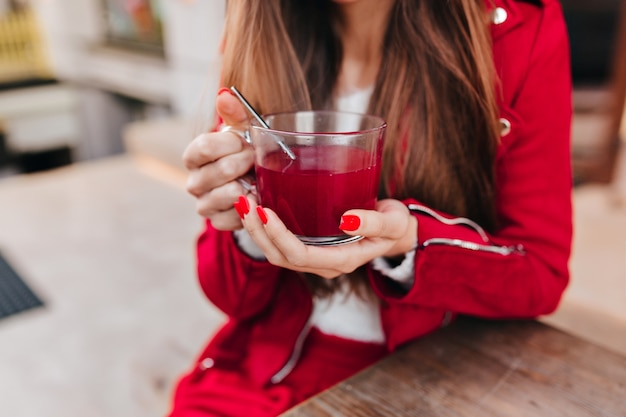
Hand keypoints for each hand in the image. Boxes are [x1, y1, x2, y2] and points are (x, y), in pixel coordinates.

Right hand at [183, 89, 254, 229]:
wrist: (250, 180)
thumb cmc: (243, 151)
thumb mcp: (241, 130)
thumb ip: (234, 114)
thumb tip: (225, 95)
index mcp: (193, 156)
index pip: (203, 147)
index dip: (229, 143)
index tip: (244, 141)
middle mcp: (194, 182)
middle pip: (221, 171)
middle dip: (246, 162)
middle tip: (255, 159)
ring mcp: (204, 204)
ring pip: (230, 194)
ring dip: (250, 183)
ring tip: (255, 176)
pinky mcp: (218, 221)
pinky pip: (236, 216)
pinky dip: (251, 205)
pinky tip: (255, 195)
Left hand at [235, 196, 417, 278]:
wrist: (396, 234)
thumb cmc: (395, 226)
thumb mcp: (393, 222)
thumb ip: (374, 223)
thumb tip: (347, 220)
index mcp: (342, 261)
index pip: (301, 255)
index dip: (279, 236)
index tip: (264, 211)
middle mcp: (324, 264)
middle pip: (281, 256)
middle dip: (258, 231)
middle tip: (245, 202)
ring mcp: (315, 258)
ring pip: (275, 253)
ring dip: (256, 230)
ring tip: (243, 203)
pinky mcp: (309, 248)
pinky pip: (279, 245)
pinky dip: (263, 228)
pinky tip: (254, 208)